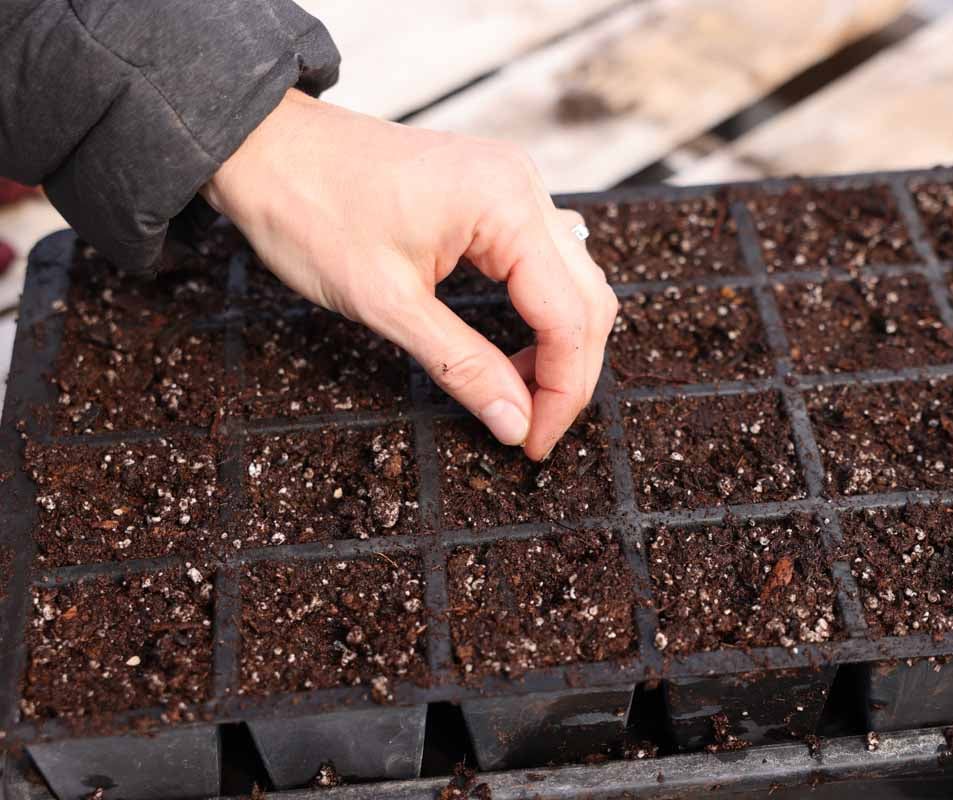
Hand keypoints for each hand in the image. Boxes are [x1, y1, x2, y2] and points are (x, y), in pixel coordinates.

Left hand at [202, 90, 617, 459]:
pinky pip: (543, 261)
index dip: (562, 390)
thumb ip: (463, 366)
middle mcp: (524, 187)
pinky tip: (517, 347)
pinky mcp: (495, 194)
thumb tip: (515, 423)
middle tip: (533, 430)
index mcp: (508, 205)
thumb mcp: (387, 304)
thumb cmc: (311, 209)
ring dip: (559, 344)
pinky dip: (540, 311)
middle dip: (569, 373)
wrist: (265, 147)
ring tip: (522, 395)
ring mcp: (513, 185)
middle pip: (587, 299)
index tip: (534, 442)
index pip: (570, 316)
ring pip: (572, 281)